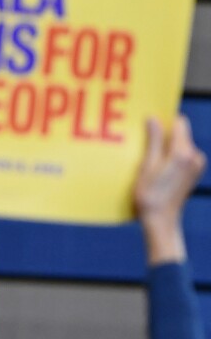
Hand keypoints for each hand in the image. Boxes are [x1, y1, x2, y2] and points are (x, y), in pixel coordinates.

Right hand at [133, 116, 205, 264]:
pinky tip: (155, 166)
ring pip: (179, 144)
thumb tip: (153, 118)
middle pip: (180, 133)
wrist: (161, 220)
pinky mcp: (193, 172)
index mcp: (183, 153)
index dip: (163, 120)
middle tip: (143, 142)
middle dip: (162, 134)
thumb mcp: (147, 165)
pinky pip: (181, 154)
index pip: (179, 123)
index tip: (148, 123)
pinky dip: (169, 155)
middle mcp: (194, 157)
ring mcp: (196, 165)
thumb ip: (154, 140)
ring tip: (148, 157)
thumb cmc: (150, 195)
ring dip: (164, 145)